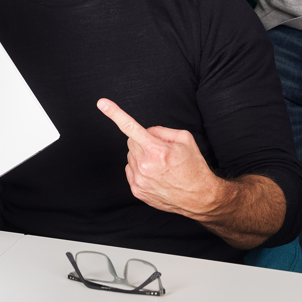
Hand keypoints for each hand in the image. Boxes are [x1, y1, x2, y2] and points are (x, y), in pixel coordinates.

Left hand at [97, 98, 220, 218]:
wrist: (199, 198)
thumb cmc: (194, 167)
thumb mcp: (185, 139)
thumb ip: (161, 131)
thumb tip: (146, 132)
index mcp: (156, 150)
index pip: (131, 128)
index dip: (115, 114)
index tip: (102, 103)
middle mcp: (145, 165)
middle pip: (131, 142)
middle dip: (142, 142)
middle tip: (160, 151)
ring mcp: (139, 180)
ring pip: (130, 157)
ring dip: (141, 156)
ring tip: (160, 166)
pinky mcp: (137, 191)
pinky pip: (130, 170)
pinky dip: (139, 169)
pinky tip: (155, 175)